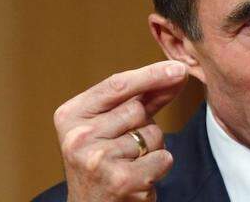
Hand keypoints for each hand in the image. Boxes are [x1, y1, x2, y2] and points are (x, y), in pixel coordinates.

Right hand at [53, 61, 187, 200]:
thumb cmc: (106, 162)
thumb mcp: (111, 125)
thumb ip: (140, 98)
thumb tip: (176, 73)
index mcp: (70, 115)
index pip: (117, 85)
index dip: (152, 74)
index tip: (179, 69)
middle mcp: (78, 137)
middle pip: (138, 110)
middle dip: (145, 124)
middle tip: (125, 147)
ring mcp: (98, 160)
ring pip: (153, 134)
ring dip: (152, 148)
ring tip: (129, 163)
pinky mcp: (121, 180)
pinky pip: (163, 158)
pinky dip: (159, 166)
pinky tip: (139, 178)